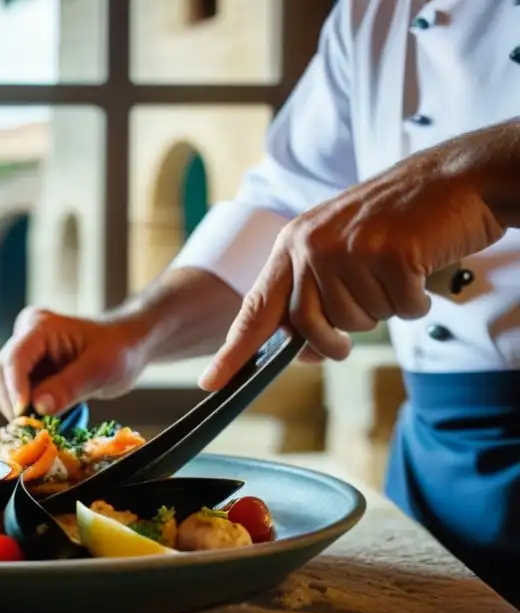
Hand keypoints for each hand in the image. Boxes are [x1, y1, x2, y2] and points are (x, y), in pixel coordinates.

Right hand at [0, 307, 148, 421]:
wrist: (127, 346)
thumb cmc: (119, 350)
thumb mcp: (100, 369)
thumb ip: (69, 387)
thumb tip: (38, 408)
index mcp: (41, 326)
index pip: (14, 358)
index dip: (14, 389)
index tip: (23, 416)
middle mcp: (25, 335)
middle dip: (11, 402)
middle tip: (33, 428)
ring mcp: (24, 352)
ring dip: (14, 408)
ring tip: (41, 424)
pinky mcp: (27, 369)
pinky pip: (11, 393)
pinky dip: (22, 410)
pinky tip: (42, 419)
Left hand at [198, 150, 504, 390]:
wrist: (455, 176)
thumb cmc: (397, 219)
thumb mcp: (338, 248)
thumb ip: (313, 295)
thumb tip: (302, 354)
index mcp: (291, 244)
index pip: (255, 308)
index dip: (234, 351)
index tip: (211, 382)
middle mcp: (311, 246)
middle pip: (311, 329)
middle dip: (338, 337)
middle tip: (368, 305)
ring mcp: (348, 249)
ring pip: (359, 322)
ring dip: (385, 305)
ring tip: (396, 266)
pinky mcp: (388, 255)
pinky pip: (400, 310)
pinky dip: (416, 300)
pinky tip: (419, 265)